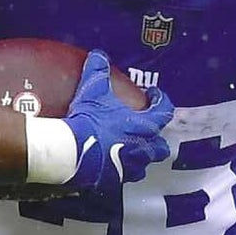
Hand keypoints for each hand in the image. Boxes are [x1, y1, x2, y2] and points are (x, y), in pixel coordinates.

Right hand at [64, 49, 172, 192]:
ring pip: (144, 164)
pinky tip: (111, 164)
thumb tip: (98, 54)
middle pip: (161, 147)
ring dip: (140, 156)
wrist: (71, 151)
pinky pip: (124, 177)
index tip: (154, 95)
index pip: (164, 112)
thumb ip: (98, 71)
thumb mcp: (93, 91)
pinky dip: (121, 170)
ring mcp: (130, 167)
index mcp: (143, 126)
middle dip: (156, 139)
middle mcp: (142, 148)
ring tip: (129, 149)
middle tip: (145, 130)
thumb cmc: (88, 120)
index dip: (161, 101)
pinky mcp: (115, 180)